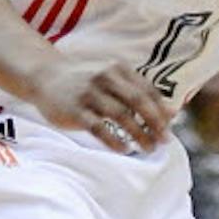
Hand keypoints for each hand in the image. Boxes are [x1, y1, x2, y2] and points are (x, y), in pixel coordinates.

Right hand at [29, 58, 170, 154]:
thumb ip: (141, 92)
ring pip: (121, 115)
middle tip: (164, 141)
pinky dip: (113, 140)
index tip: (169, 128)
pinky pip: (98, 127)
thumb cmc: (86, 81)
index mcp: (118, 68)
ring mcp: (88, 93)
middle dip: (155, 123)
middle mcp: (104, 77)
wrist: (44, 76)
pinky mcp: (74, 110)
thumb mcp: (113, 78)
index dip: (161, 111)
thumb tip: (174, 113)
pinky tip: (124, 149)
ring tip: (148, 148)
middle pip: (138, 102)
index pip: (148, 91)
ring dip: (138, 134)